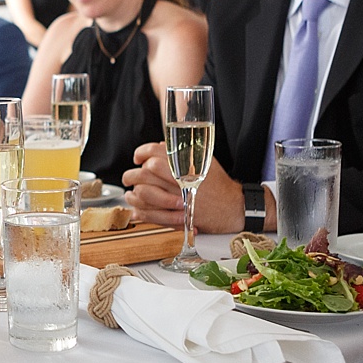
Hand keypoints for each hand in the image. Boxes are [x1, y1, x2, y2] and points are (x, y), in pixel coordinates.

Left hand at [123, 143, 246, 233]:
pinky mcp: (177, 216)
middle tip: (130, 177)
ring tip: (131, 192)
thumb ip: (183, 152)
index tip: (138, 157)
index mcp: (185, 165)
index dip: (142, 153)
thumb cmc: (219, 185)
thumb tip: (161, 147)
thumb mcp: (204, 161)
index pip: (154, 154)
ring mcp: (178, 199)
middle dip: (133, 174)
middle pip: (145, 172)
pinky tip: (137, 207)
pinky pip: (150, 213)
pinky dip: (140, 210)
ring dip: (134, 192)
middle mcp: (180, 181)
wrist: (232, 207)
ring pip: (144, 193)